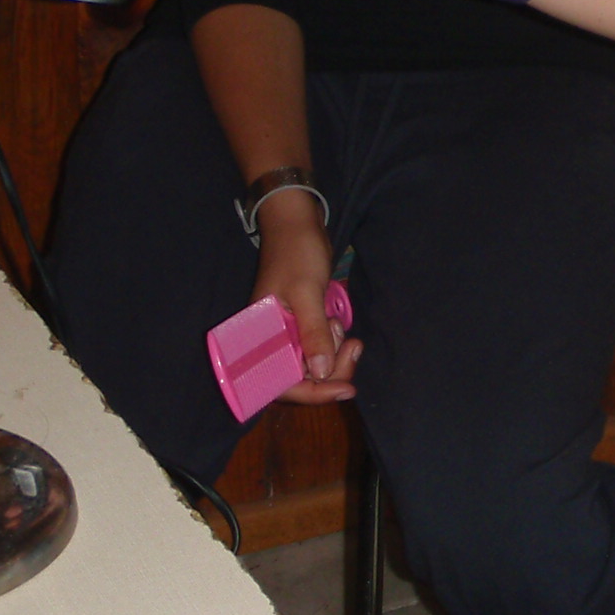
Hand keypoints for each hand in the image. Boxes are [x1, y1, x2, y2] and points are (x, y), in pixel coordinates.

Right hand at [250, 199, 360, 403]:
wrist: (298, 222)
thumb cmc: (297, 252)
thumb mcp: (307, 292)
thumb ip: (312, 333)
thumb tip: (320, 373)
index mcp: (259, 336)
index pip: (281, 383)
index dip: (313, 393)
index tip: (346, 389)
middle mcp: (269, 340)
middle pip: (300, 379)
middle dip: (330, 371)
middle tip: (354, 348)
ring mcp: (286, 333)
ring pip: (312, 365)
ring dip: (334, 355)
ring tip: (344, 328)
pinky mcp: (300, 325)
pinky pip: (317, 348)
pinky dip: (332, 342)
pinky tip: (339, 323)